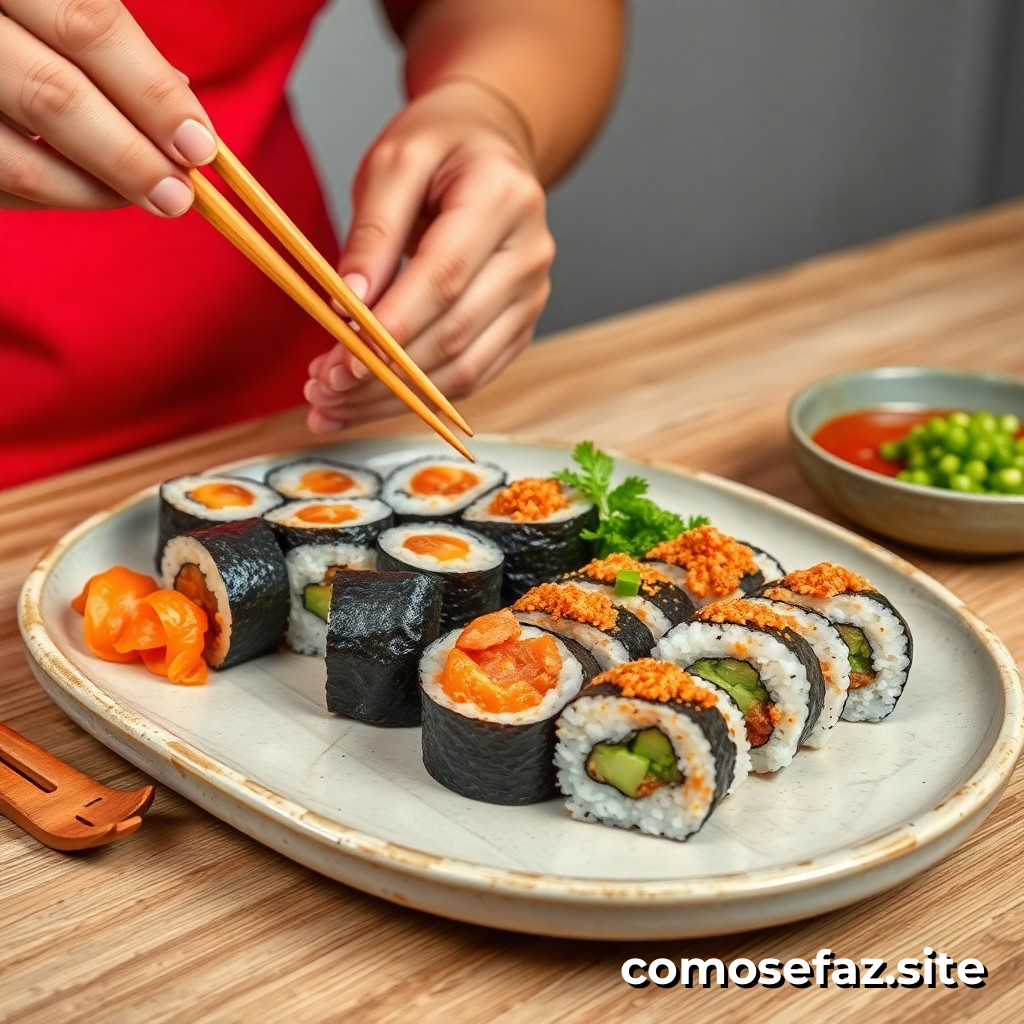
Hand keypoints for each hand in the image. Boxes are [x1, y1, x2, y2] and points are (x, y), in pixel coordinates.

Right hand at [0, 0, 215, 214]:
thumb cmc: (14, 12)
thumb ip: (97, 31)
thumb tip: (179, 102)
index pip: (88, 25)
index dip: (151, 92)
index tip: (201, 146)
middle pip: (53, 95)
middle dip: (129, 157)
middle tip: (179, 196)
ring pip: (13, 158)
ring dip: (90, 190)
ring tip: (145, 198)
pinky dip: (44, 194)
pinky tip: (86, 188)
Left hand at [304, 78, 554, 432]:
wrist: (489, 148)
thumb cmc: (441, 147)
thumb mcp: (394, 160)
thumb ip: (372, 231)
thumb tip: (350, 305)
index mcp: (503, 199)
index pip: (445, 277)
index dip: (392, 325)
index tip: (341, 358)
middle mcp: (529, 254)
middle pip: (455, 333)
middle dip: (384, 372)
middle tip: (322, 387)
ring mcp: (532, 296)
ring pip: (463, 370)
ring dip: (395, 398)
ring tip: (334, 402)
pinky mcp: (519, 326)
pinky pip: (471, 377)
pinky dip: (417, 399)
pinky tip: (368, 403)